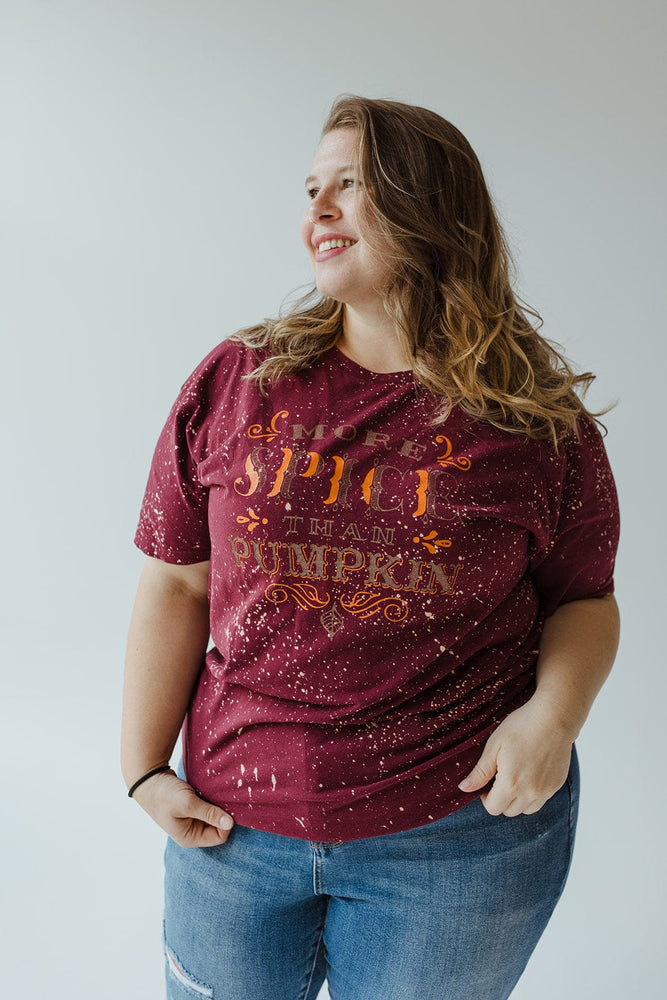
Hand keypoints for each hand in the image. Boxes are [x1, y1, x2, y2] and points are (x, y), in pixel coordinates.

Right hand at [132, 770, 234, 846]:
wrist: (148, 778)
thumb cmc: (164, 794)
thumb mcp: (187, 804)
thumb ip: (209, 814)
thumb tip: (231, 823)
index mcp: (189, 837)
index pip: (219, 837)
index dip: (227, 823)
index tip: (229, 806)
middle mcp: (191, 832)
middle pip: (218, 826)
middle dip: (223, 813)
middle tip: (224, 797)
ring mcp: (191, 820)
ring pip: (214, 815)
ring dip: (218, 805)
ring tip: (217, 792)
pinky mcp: (192, 808)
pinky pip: (208, 806)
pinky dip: (212, 799)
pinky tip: (212, 790)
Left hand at [458, 696, 574, 816]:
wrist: (554, 718)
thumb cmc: (521, 727)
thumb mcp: (494, 746)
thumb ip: (480, 772)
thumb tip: (464, 788)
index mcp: (511, 784)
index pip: (493, 808)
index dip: (485, 797)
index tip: (487, 781)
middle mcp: (530, 793)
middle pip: (509, 811)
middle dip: (500, 798)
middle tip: (500, 775)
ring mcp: (546, 791)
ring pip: (526, 809)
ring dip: (517, 799)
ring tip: (516, 775)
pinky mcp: (556, 785)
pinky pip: (541, 800)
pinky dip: (533, 794)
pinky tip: (530, 772)